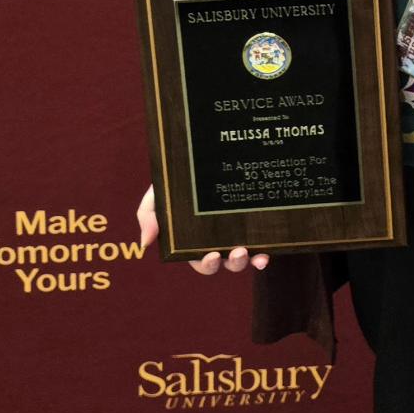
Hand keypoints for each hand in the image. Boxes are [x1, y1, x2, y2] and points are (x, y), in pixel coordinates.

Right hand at [137, 185, 268, 273]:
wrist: (201, 148)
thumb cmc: (177, 177)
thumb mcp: (159, 192)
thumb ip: (149, 214)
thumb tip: (146, 242)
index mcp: (195, 239)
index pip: (201, 260)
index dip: (207, 264)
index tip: (212, 255)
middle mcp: (219, 239)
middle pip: (226, 262)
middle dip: (233, 263)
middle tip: (237, 253)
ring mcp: (239, 231)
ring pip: (246, 255)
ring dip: (250, 259)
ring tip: (252, 252)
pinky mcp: (256, 221)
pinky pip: (263, 240)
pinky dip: (265, 251)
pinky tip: (267, 252)